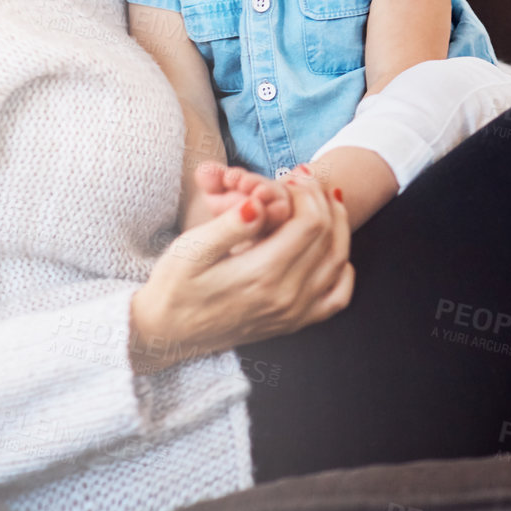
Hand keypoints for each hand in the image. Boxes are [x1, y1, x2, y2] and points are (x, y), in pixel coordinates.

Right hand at [131, 172, 353, 373]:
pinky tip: (330, 248)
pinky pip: (337, 297)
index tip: (290, 177)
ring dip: (337, 224)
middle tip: (305, 180)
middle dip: (321, 200)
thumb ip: (228, 226)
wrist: (167, 334)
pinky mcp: (294, 323)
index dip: (307, 192)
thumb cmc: (174, 287)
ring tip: (323, 200)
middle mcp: (285, 297)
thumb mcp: (189, 251)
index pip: (310, 222)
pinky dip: (342, 268)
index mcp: (261, 275)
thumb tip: (258, 204)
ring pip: (338, 260)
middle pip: (327, 236)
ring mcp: (293, 313)